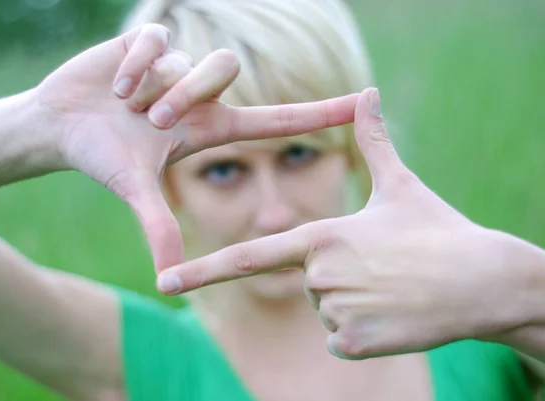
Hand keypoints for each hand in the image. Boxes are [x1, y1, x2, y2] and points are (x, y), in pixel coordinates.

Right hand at [34, 24, 359, 271]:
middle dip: (184, 97)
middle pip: (224, 71)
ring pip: (191, 57)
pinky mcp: (148, 41)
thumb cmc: (104, 157)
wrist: (61, 126)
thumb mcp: (135, 190)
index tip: (363, 99)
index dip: (320, 112)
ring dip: (157, 87)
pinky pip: (155, 41)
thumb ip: (158, 227)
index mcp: (212, 127)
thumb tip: (168, 278)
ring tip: (127, 104)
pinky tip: (114, 84)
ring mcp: (176, 64)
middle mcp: (201, 94)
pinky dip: (132, 67)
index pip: (278, 118)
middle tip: (152, 122)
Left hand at [157, 88, 534, 357]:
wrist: (485, 281)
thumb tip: (369, 94)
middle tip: (381, 268)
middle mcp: (321, 274)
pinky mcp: (355, 344)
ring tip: (392, 288)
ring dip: (352, 303)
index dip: (203, 270)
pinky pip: (342, 339)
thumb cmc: (439, 230)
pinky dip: (363, 331)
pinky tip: (394, 314)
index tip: (165, 282)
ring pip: (325, 311)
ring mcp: (337, 311)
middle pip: (306, 280)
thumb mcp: (401, 184)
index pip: (250, 254)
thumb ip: (372, 143)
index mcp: (322, 235)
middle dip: (335, 275)